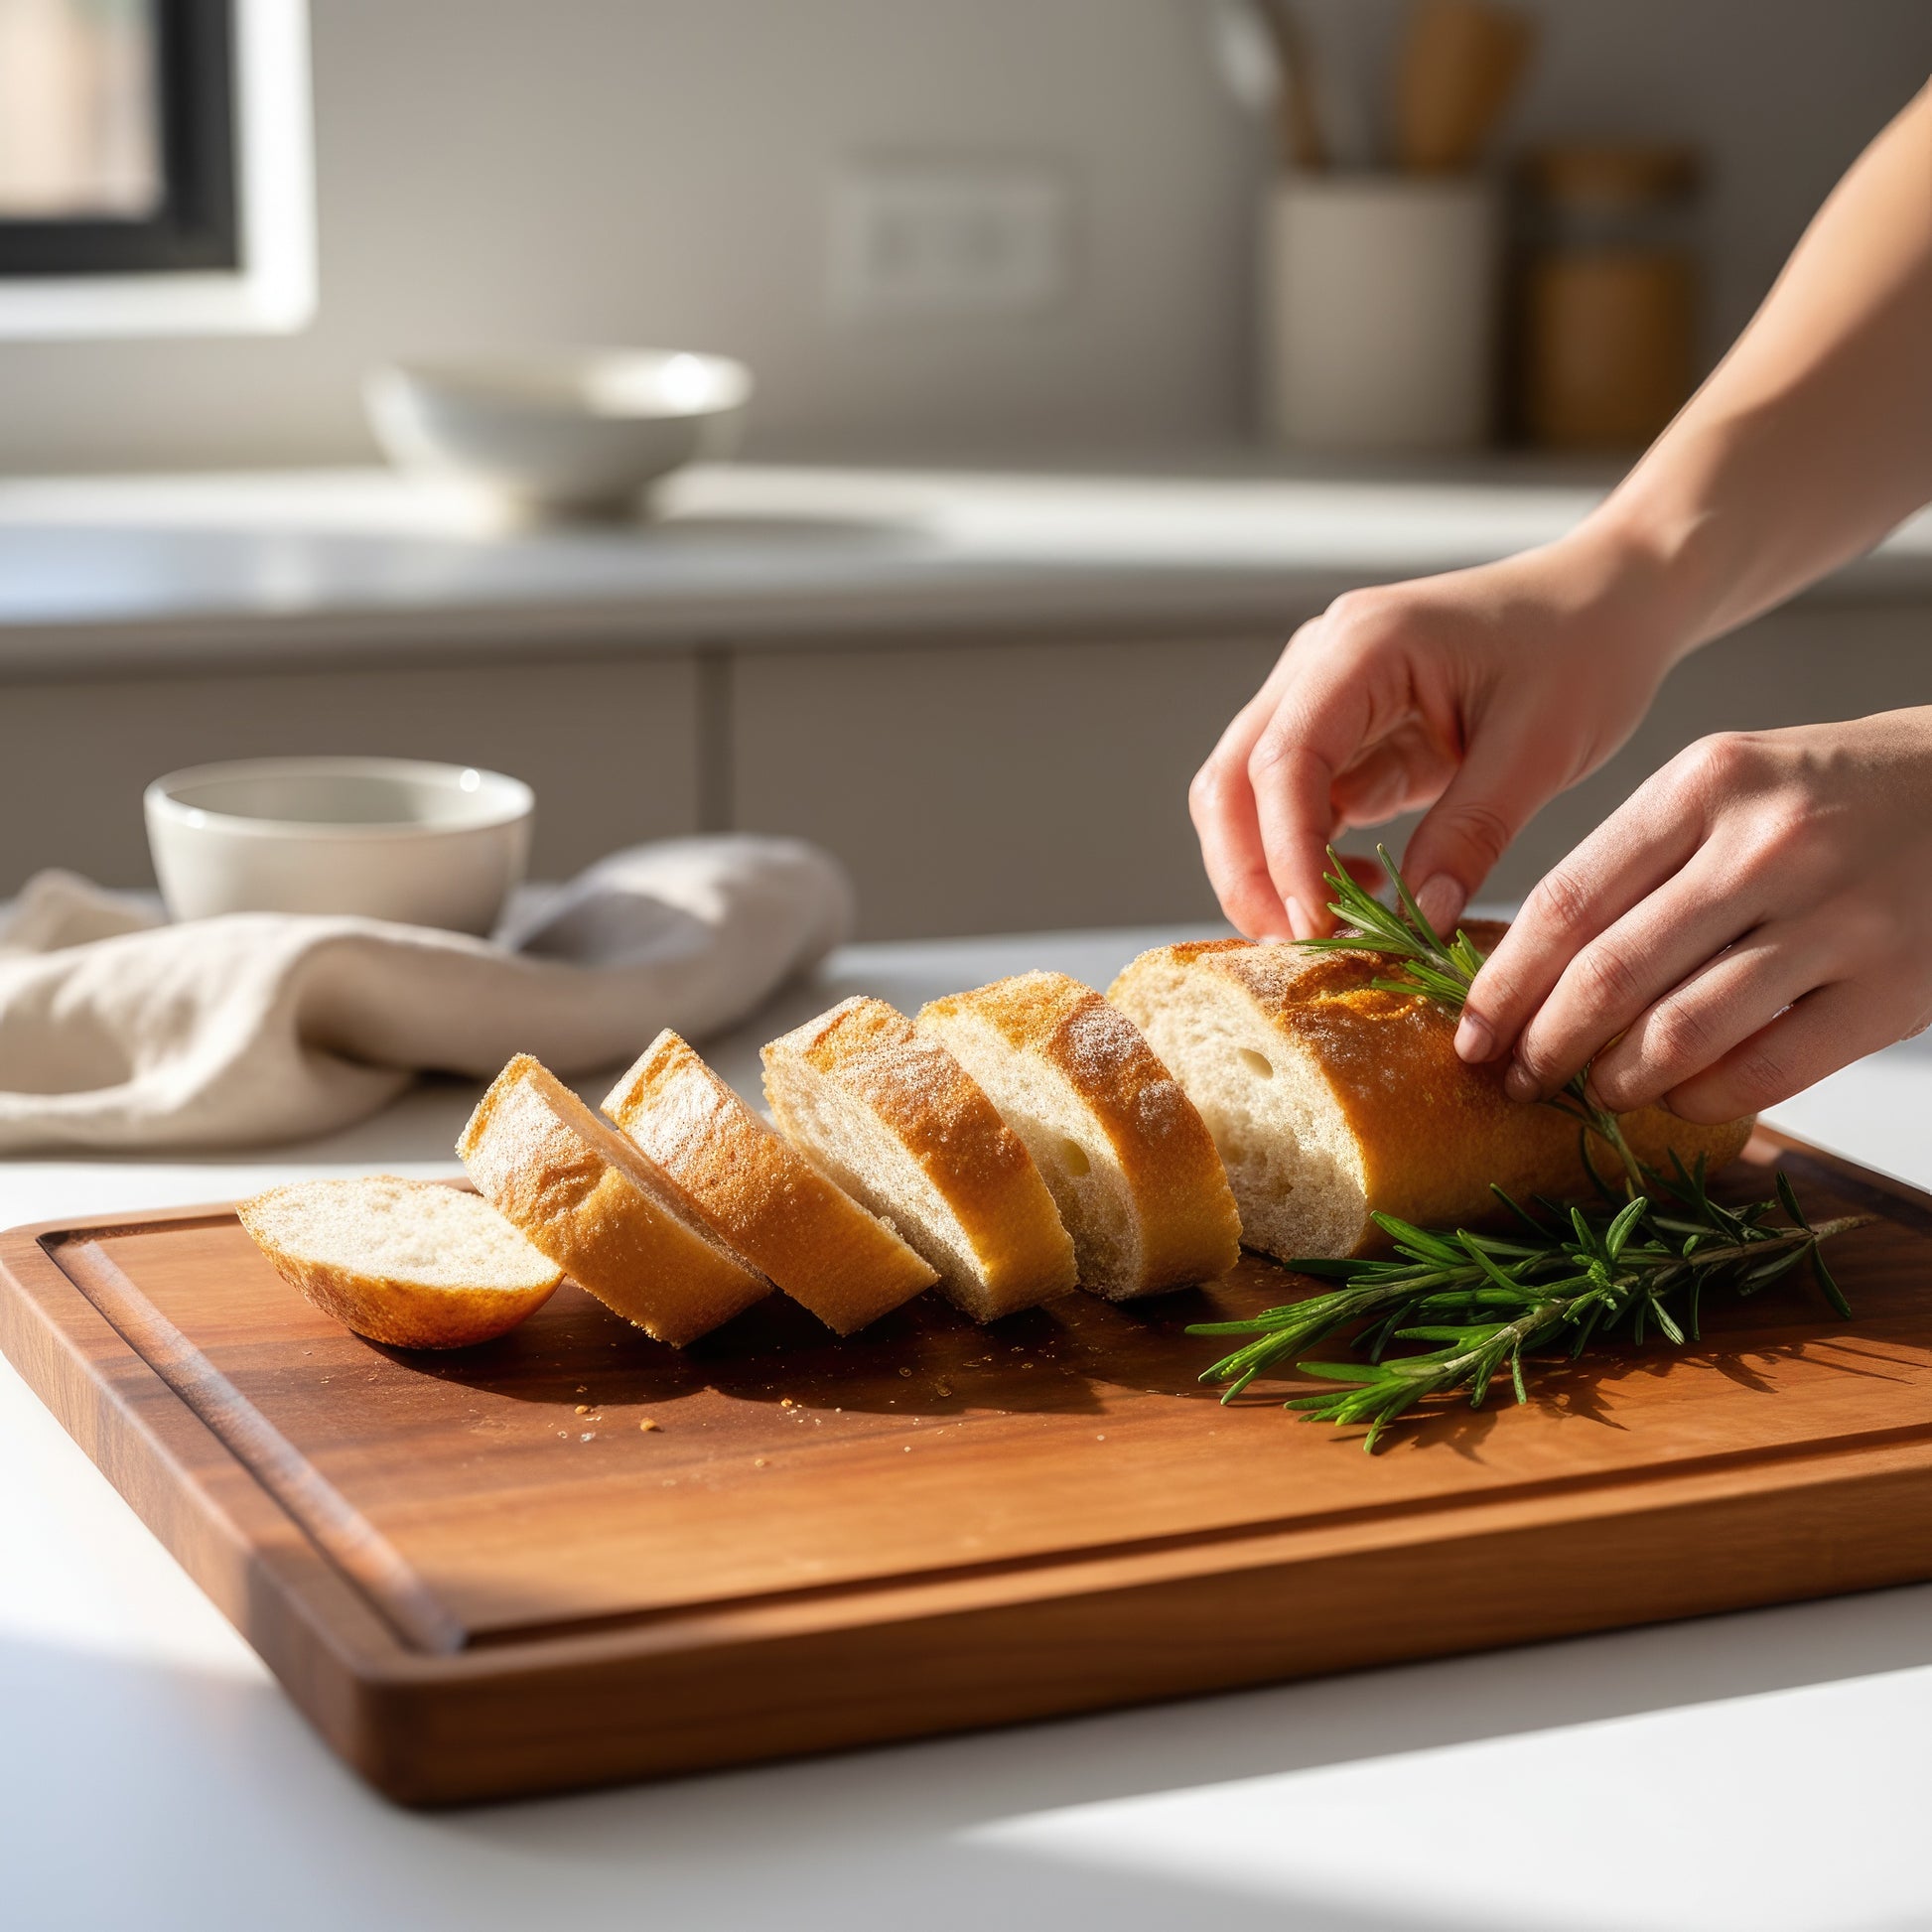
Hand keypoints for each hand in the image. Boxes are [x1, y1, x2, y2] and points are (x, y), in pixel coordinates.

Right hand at [1190, 535, 1682, 941]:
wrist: (1612, 600)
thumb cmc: (1585, 649)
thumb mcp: (1541, 747)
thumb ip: (1472, 833)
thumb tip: (1417, 920)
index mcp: (1362, 645)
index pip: (1283, 759)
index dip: (1287, 853)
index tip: (1318, 926)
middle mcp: (1319, 663)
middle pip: (1232, 780)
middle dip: (1249, 872)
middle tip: (1299, 946)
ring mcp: (1321, 694)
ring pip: (1248, 796)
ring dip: (1269, 870)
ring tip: (1331, 929)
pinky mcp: (1343, 731)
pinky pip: (1297, 803)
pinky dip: (1310, 857)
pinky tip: (1366, 888)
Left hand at [1457, 710, 1931, 1121]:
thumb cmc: (1820, 794)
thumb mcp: (1719, 785)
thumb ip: (1632, 860)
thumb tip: (1525, 968)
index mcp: (1702, 786)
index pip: (1567, 902)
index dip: (1503, 983)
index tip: (1470, 1032)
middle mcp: (1766, 847)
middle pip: (1610, 976)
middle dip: (1544, 1045)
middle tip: (1516, 1079)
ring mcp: (1837, 918)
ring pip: (1682, 1032)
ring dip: (1616, 1082)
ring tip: (1594, 1092)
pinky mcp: (1893, 987)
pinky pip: (1768, 1069)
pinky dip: (1702, 1099)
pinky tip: (1677, 1098)